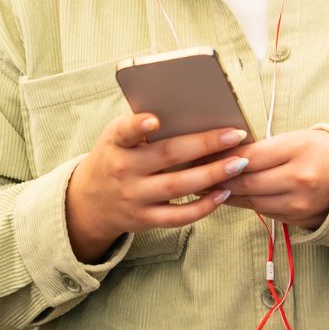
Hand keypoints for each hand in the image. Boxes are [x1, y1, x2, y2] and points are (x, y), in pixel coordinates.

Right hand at [65, 113, 250, 262]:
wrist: (89, 202)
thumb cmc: (116, 157)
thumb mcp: (118, 138)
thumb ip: (144, 126)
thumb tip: (194, 110)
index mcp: (116, 143)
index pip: (124, 132)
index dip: (139, 126)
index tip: (154, 120)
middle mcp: (123, 170)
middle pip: (168, 156)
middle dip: (205, 144)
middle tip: (235, 135)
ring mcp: (134, 197)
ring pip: (178, 186)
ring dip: (213, 174)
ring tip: (240, 162)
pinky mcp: (144, 219)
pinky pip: (178, 216)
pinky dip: (203, 206)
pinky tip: (224, 192)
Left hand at [214, 129, 328, 230]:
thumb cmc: (321, 151)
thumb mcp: (296, 139)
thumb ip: (264, 148)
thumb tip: (224, 156)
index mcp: (299, 149)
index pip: (249, 156)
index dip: (222, 158)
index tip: (203, 156)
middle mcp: (299, 178)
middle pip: (246, 182)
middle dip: (219, 179)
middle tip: (197, 175)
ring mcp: (299, 202)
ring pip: (251, 201)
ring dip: (228, 195)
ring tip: (210, 186)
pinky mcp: (298, 218)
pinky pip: (263, 211)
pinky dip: (248, 203)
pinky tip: (236, 196)